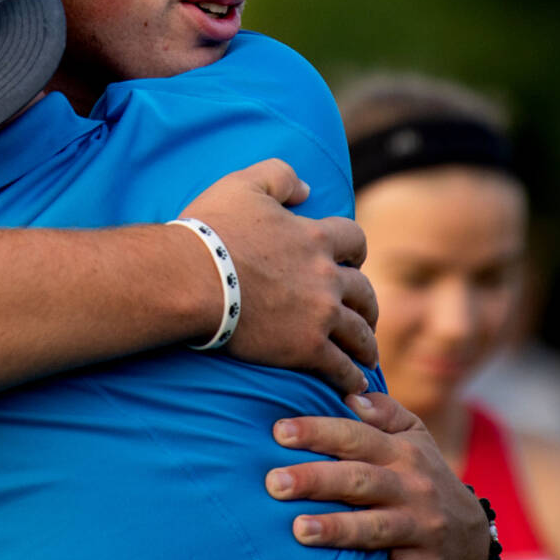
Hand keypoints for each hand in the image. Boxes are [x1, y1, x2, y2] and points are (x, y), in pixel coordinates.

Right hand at [181, 159, 378, 395]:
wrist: (191, 278)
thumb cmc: (212, 230)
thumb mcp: (245, 184)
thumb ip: (280, 176)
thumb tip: (307, 189)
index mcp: (316, 237)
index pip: (355, 239)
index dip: (356, 251)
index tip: (353, 261)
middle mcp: (327, 276)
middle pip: (364, 291)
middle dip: (368, 303)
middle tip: (366, 313)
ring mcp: (319, 314)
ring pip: (359, 331)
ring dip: (366, 343)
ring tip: (367, 354)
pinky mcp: (305, 348)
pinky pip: (340, 366)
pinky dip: (350, 376)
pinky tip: (353, 383)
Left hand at [266, 393, 491, 559]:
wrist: (473, 537)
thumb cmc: (427, 477)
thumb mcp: (416, 437)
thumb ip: (384, 413)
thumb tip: (350, 394)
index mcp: (403, 453)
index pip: (357, 437)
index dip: (319, 432)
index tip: (279, 432)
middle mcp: (411, 488)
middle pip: (360, 481)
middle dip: (317, 480)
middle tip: (275, 483)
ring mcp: (420, 529)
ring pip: (376, 528)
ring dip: (338, 529)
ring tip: (300, 530)